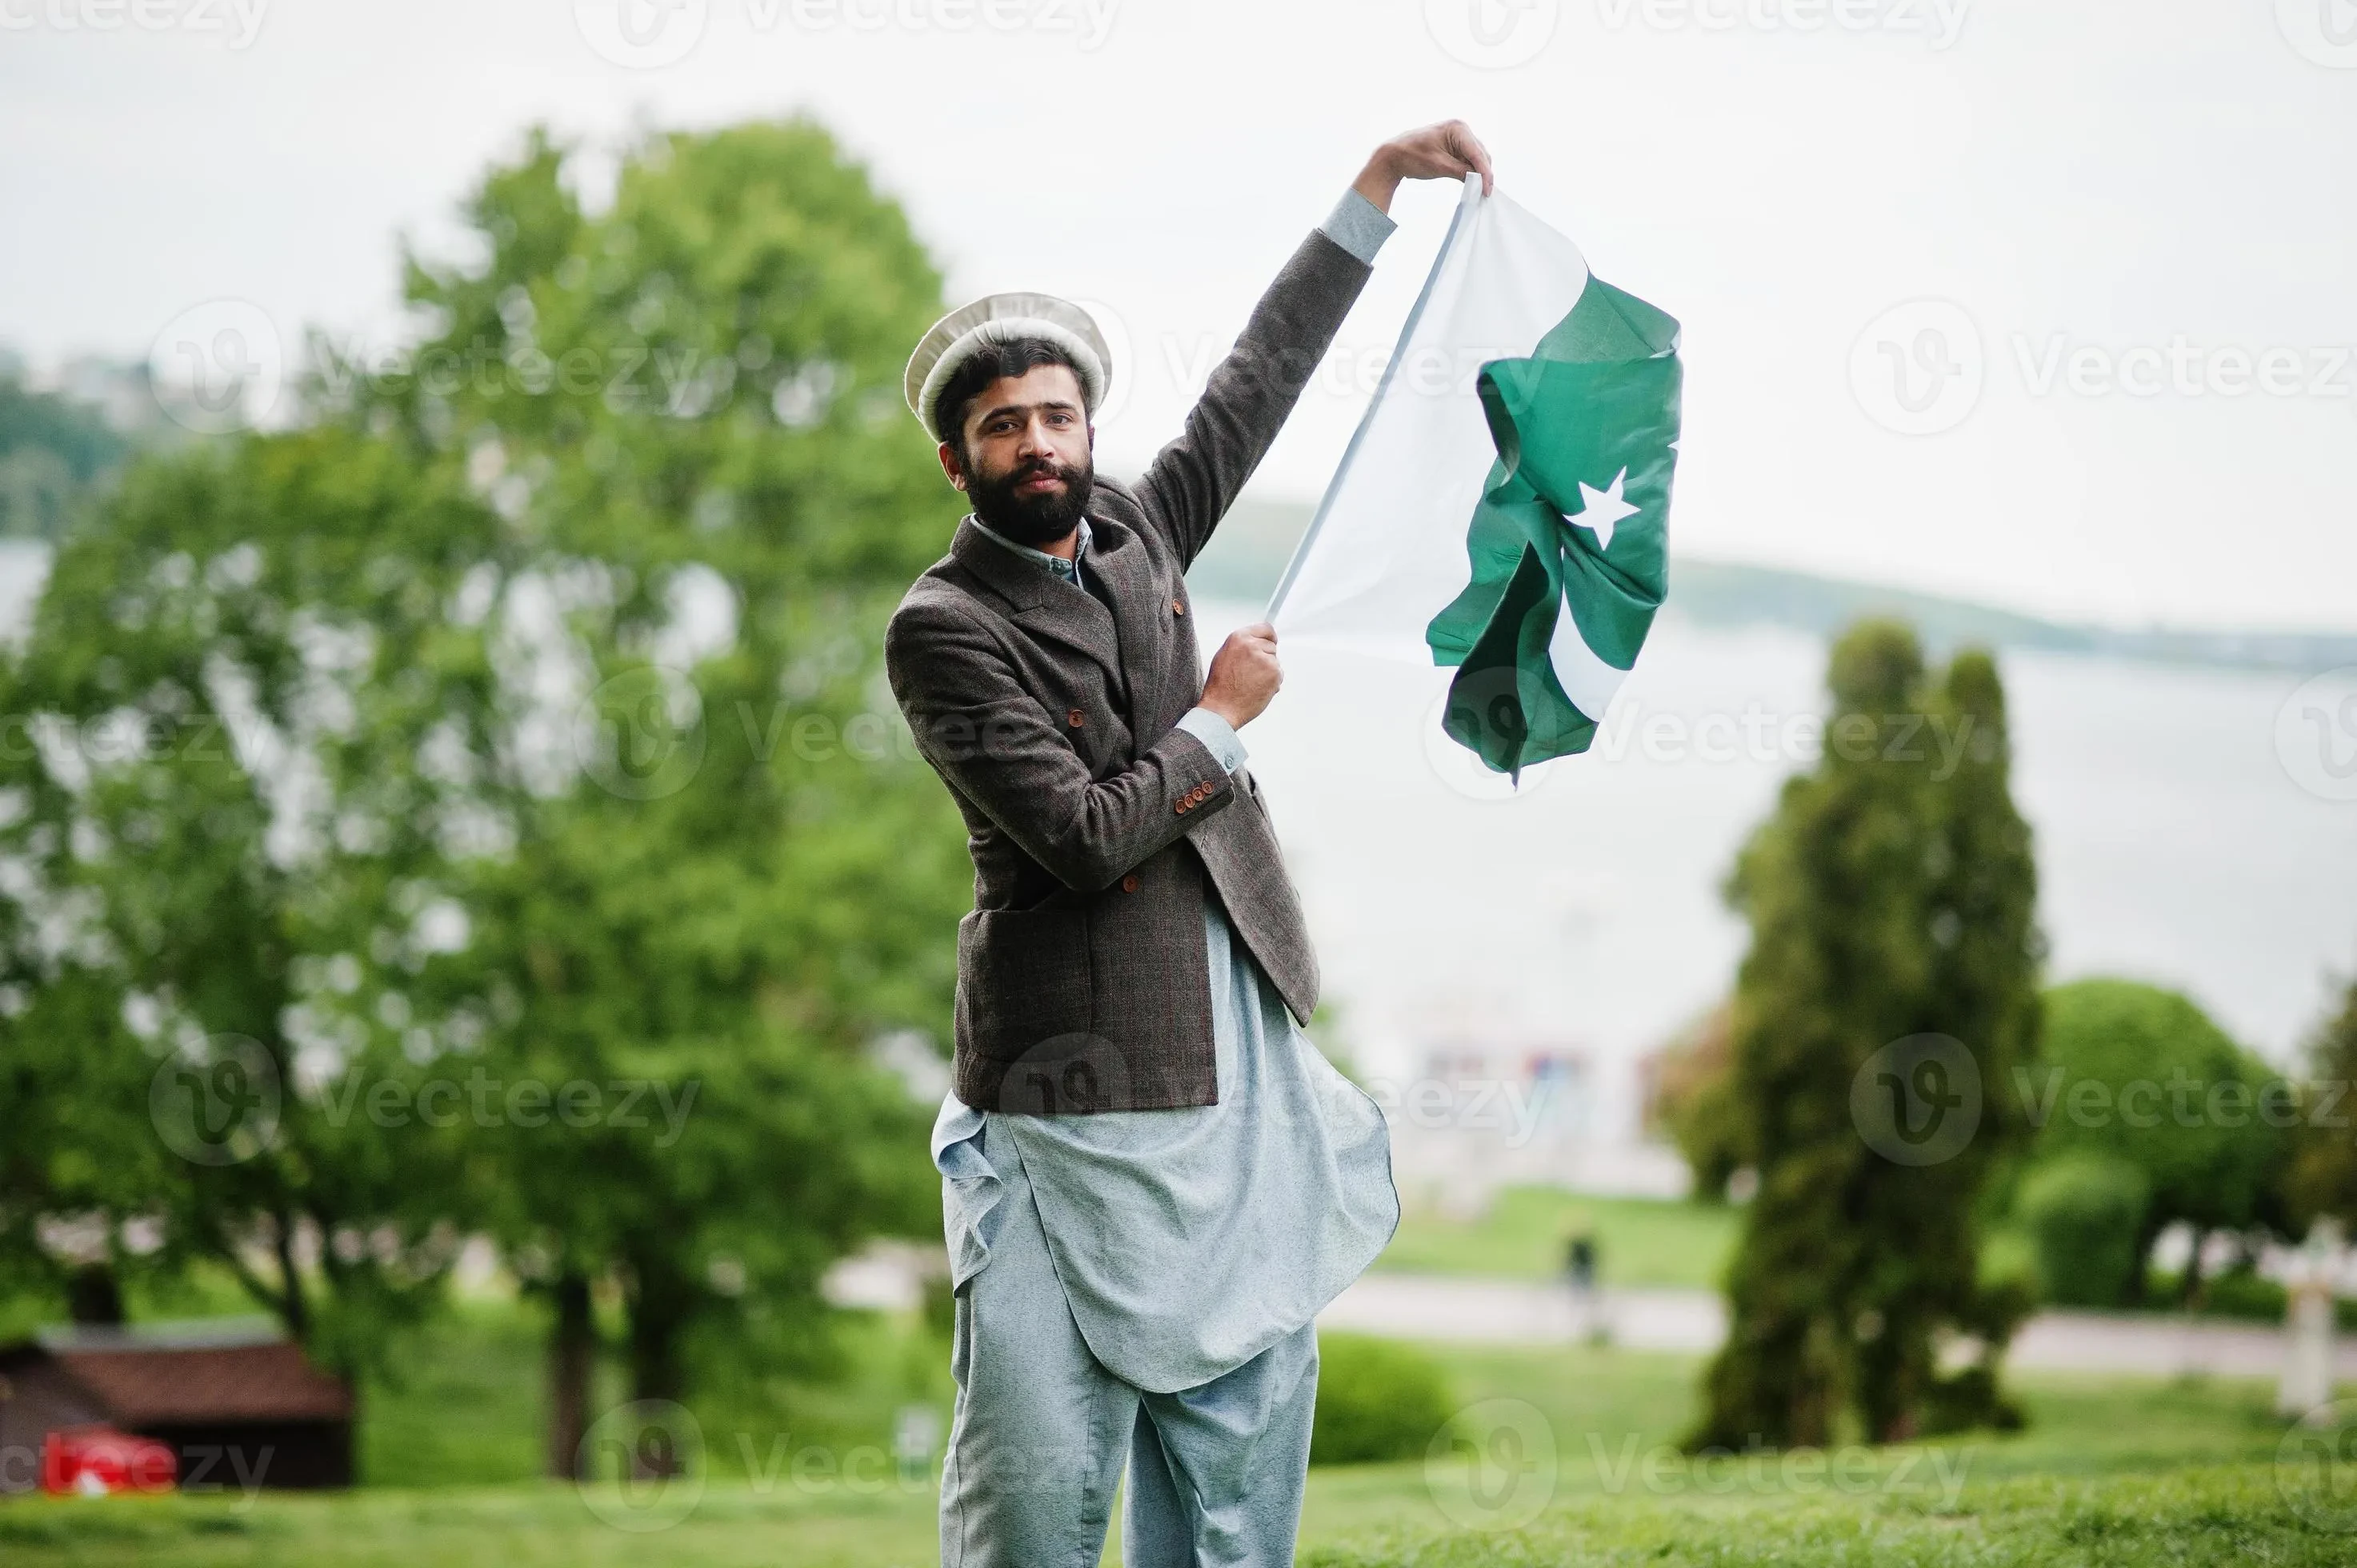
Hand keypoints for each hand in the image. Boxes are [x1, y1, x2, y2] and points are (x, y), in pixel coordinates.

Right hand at [1201, 622, 1281, 729]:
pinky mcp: (1274, 673)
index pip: (1265, 628)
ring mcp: (1265, 659)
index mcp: (1238, 638)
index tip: (1271, 641)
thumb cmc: (1220, 686)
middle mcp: (1252, 645)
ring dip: (1269, 671)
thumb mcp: (1225, 655)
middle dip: (1265, 657)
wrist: (1221, 708)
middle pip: (1271, 646)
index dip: (1269, 637)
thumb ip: (1242, 644)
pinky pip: (1279, 675)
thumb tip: (1256, 640)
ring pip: (1275, 661)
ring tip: (1251, 682)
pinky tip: (1257, 689)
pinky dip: (1272, 682)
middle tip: (1251, 672)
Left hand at [1353, 121, 1494, 213]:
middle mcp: (1461, 130)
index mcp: (1457, 128)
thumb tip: (1480, 182)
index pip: (1477, 153)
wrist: (1394, 155)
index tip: (1487, 190)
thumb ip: (1462, 172)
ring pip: (1476, 158)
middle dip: (1483, 173)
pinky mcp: (1455, 147)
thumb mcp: (1439, 166)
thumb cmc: (1412, 156)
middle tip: (1484, 193)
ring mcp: (1458, 138)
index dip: (1484, 173)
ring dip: (1477, 173)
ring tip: (1479, 191)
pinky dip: (1470, 171)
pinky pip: (1468, 160)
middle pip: (1480, 155)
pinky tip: (1471, 183)